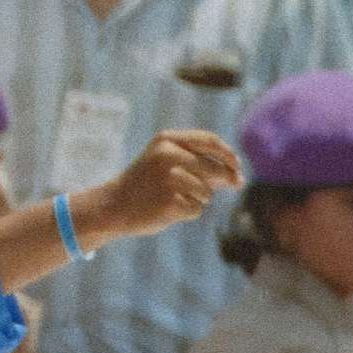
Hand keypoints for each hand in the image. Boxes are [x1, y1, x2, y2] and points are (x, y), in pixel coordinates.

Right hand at [80, 130, 244, 241]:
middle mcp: (168, 155)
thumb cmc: (146, 183)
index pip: (210, 140)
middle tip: (204, 190)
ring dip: (199, 199)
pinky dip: (188, 212)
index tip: (237, 166)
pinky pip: (197, 209)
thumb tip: (238, 178)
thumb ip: (201, 165)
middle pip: (214, 168)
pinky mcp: (170, 202)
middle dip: (219, 181)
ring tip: (174, 198)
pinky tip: (168, 209)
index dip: (228, 154)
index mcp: (167, 140)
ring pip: (207, 191)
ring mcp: (168, 179)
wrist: (114, 205)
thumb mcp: (168, 163)